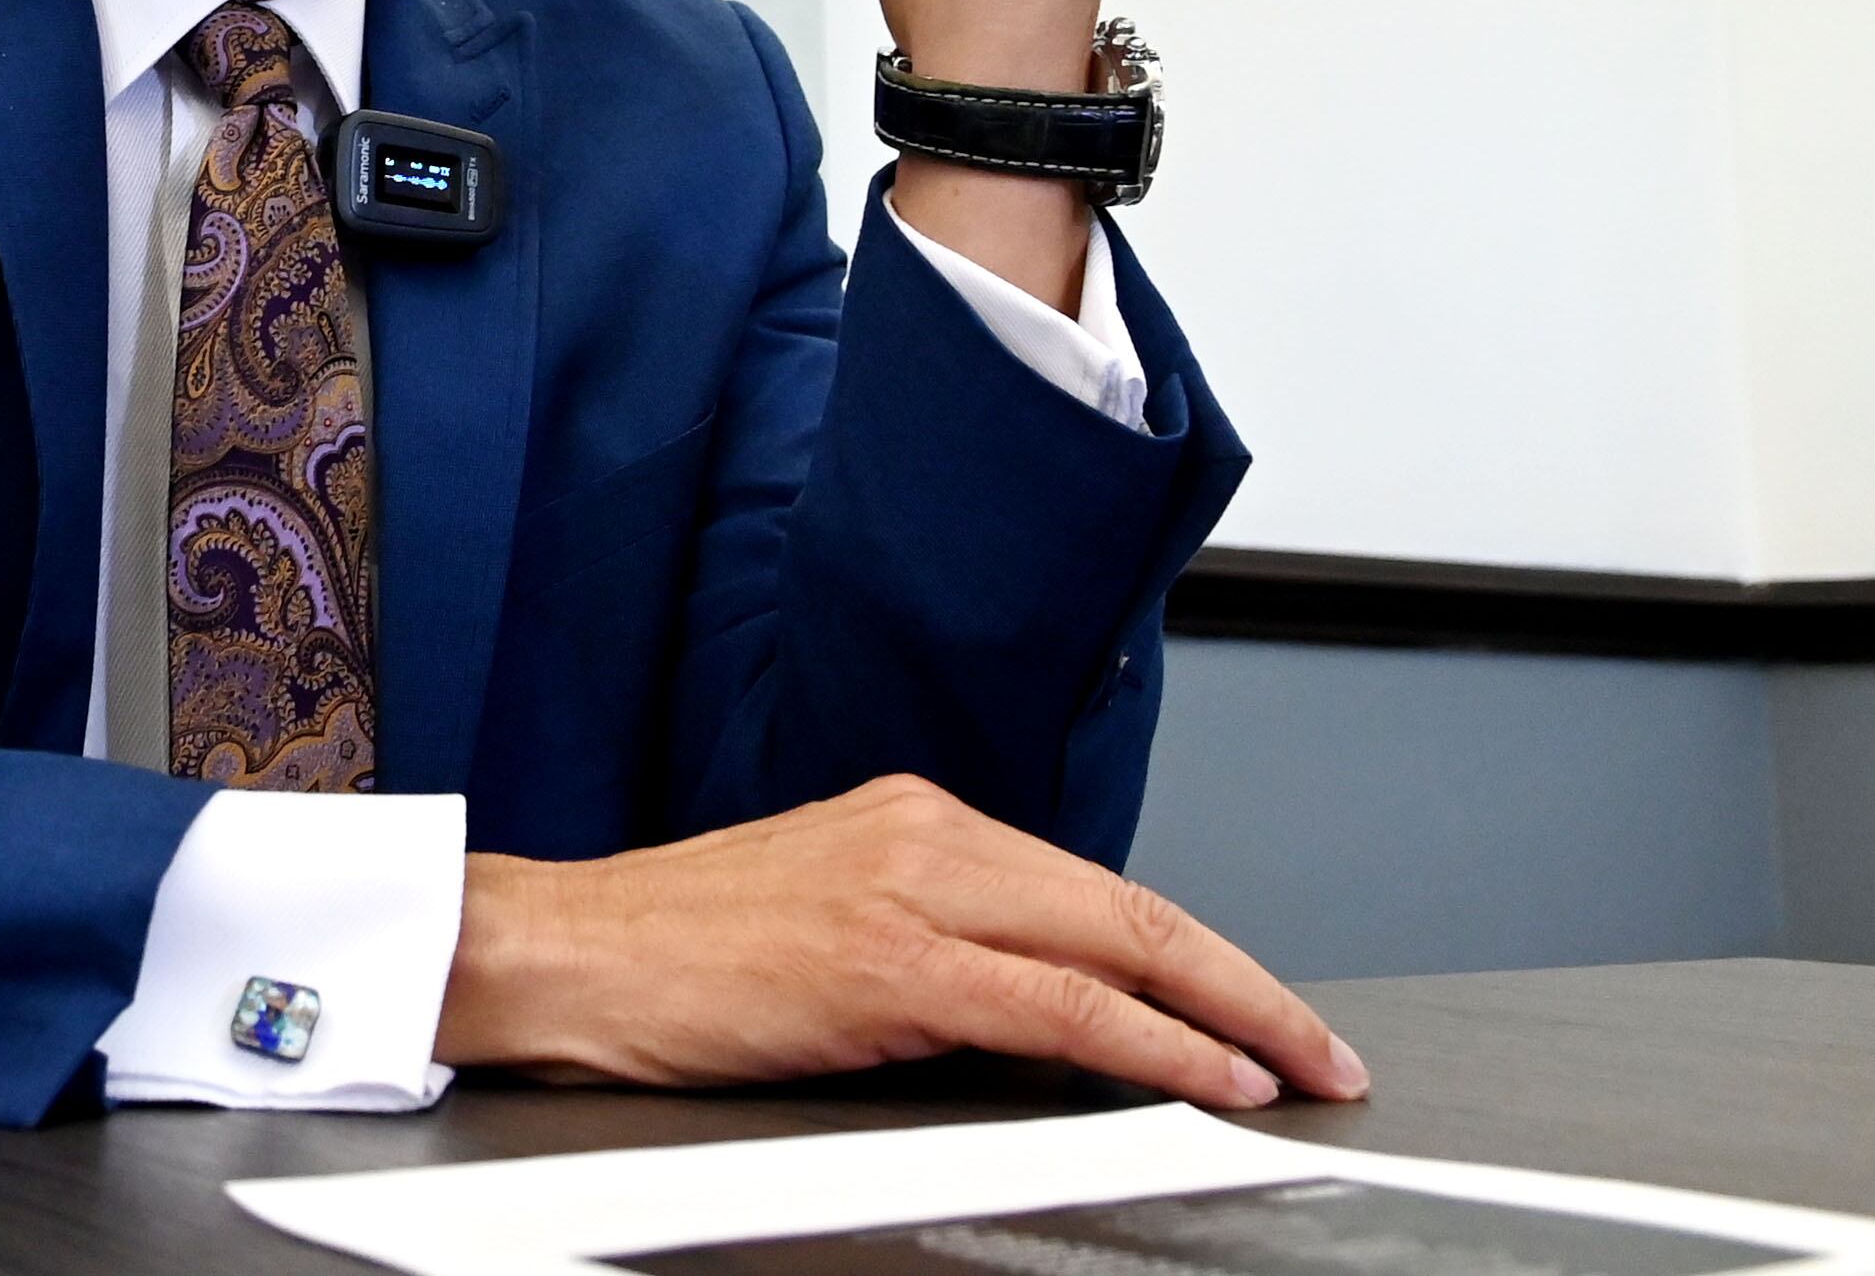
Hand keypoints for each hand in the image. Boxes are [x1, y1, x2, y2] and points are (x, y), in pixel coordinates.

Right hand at [435, 773, 1368, 1109]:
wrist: (568, 950)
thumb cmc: (675, 947)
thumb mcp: (824, 922)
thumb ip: (932, 947)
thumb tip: (1038, 1018)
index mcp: (913, 816)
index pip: (1093, 885)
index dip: (1196, 952)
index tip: (1264, 1009)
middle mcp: (924, 831)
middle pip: (1129, 903)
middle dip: (1245, 982)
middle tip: (1326, 1049)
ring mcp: (907, 889)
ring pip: (1113, 941)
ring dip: (1228, 1014)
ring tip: (1298, 1071)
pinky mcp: (886, 961)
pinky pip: (1056, 1003)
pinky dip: (1151, 1039)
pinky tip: (1207, 1076)